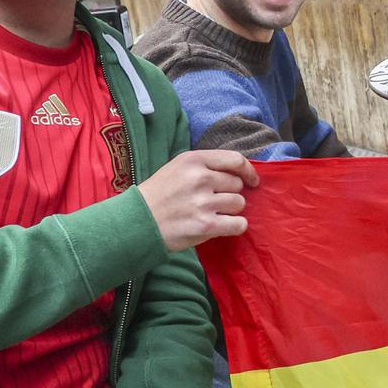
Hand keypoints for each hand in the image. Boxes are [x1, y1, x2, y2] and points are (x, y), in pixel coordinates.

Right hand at [138, 149, 259, 250]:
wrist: (136, 222)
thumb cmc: (158, 195)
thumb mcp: (177, 168)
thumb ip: (205, 166)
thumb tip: (239, 174)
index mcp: (193, 160)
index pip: (235, 160)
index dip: (248, 171)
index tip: (252, 181)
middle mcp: (200, 178)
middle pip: (237, 184)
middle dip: (230, 194)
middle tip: (212, 202)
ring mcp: (203, 202)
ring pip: (239, 204)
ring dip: (230, 211)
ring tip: (211, 214)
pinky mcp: (206, 225)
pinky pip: (239, 224)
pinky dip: (235, 226)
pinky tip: (223, 226)